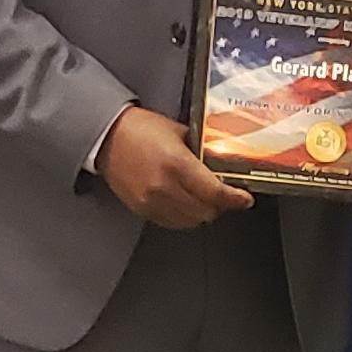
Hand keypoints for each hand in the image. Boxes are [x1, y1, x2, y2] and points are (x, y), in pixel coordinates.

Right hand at [96, 106, 253, 228]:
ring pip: (190, 221)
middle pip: (206, 211)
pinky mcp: (142, 209)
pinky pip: (172, 222)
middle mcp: (164, 186)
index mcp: (177, 164)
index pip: (215, 192)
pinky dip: (183, 216)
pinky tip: (185, 202)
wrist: (107, 137)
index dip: (235, 199)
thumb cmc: (138, 128)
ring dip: (202, 212)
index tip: (244, 199)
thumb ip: (200, 147)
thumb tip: (220, 159)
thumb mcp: (177, 131)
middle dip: (220, 205)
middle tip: (225, 195)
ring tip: (204, 199)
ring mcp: (152, 201)